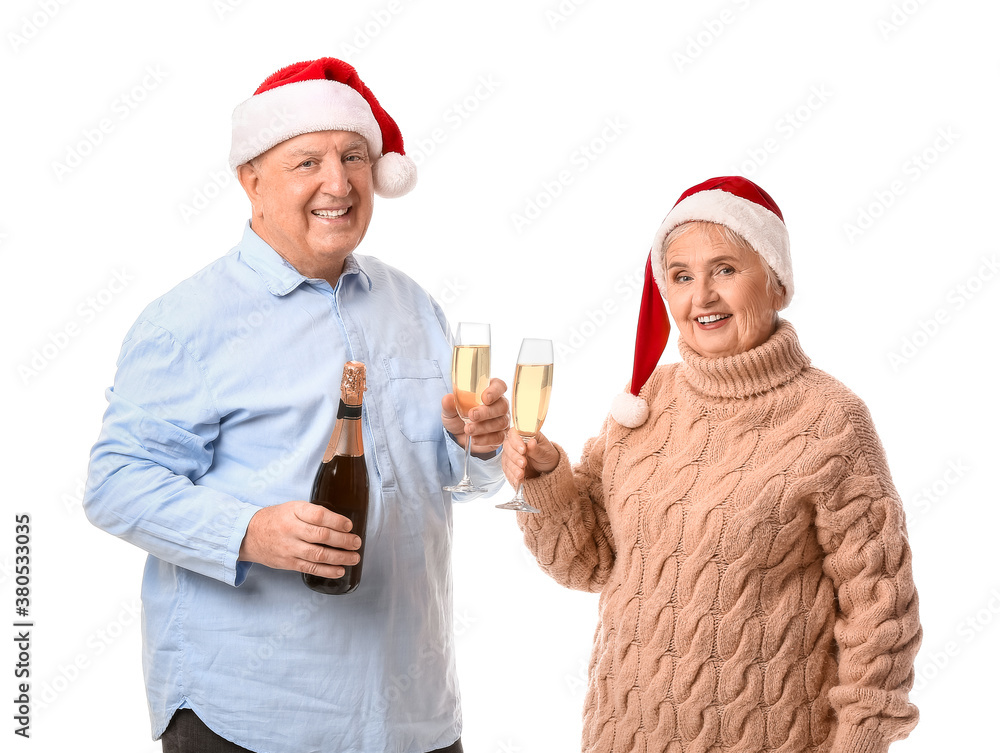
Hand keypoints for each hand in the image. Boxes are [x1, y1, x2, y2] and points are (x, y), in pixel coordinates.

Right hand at [238, 500, 361, 577]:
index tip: (349, 526)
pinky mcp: (288, 563)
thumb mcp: (292, 508)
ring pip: (318, 554)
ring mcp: (289, 548)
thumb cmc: (276, 519)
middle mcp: (291, 529)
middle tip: (357, 542)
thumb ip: (313, 514)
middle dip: (343, 540)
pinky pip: (310, 568)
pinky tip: (340, 570)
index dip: (337, 521)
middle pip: (321, 536)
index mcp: (293, 511)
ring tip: (354, 557)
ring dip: (340, 557)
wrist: (248, 535)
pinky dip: (327, 571)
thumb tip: (340, 524)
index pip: (319, 515)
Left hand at [441, 377, 509, 457]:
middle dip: (486, 412)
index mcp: (489, 391)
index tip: (485, 398)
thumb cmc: (458, 416)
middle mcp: (500, 405)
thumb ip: (449, 404)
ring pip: (501, 422)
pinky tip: (475, 439)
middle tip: (472, 415)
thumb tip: (448, 398)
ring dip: (483, 427)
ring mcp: (503, 420)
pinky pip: (499, 437)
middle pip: (502, 406)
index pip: (499, 386)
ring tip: (468, 429)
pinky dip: (486, 439)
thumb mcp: (450, 410)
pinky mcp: (501, 435)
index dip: (495, 391)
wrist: (458, 436)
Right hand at [502, 427, 559, 487]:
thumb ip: (537, 449)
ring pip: (506, 459)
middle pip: (507, 446)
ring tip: (521, 474)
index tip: (523, 450)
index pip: (514, 433)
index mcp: (525, 435)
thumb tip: (531, 442)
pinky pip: (507, 470)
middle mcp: (515, 443)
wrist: (547, 468)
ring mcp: (511, 454)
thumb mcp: (546, 453)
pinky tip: (517, 480)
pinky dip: (511, 475)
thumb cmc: (547, 456)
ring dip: (513, 468)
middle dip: (514, 456)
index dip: (516, 441)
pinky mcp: (510, 465)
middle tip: (523, 464)